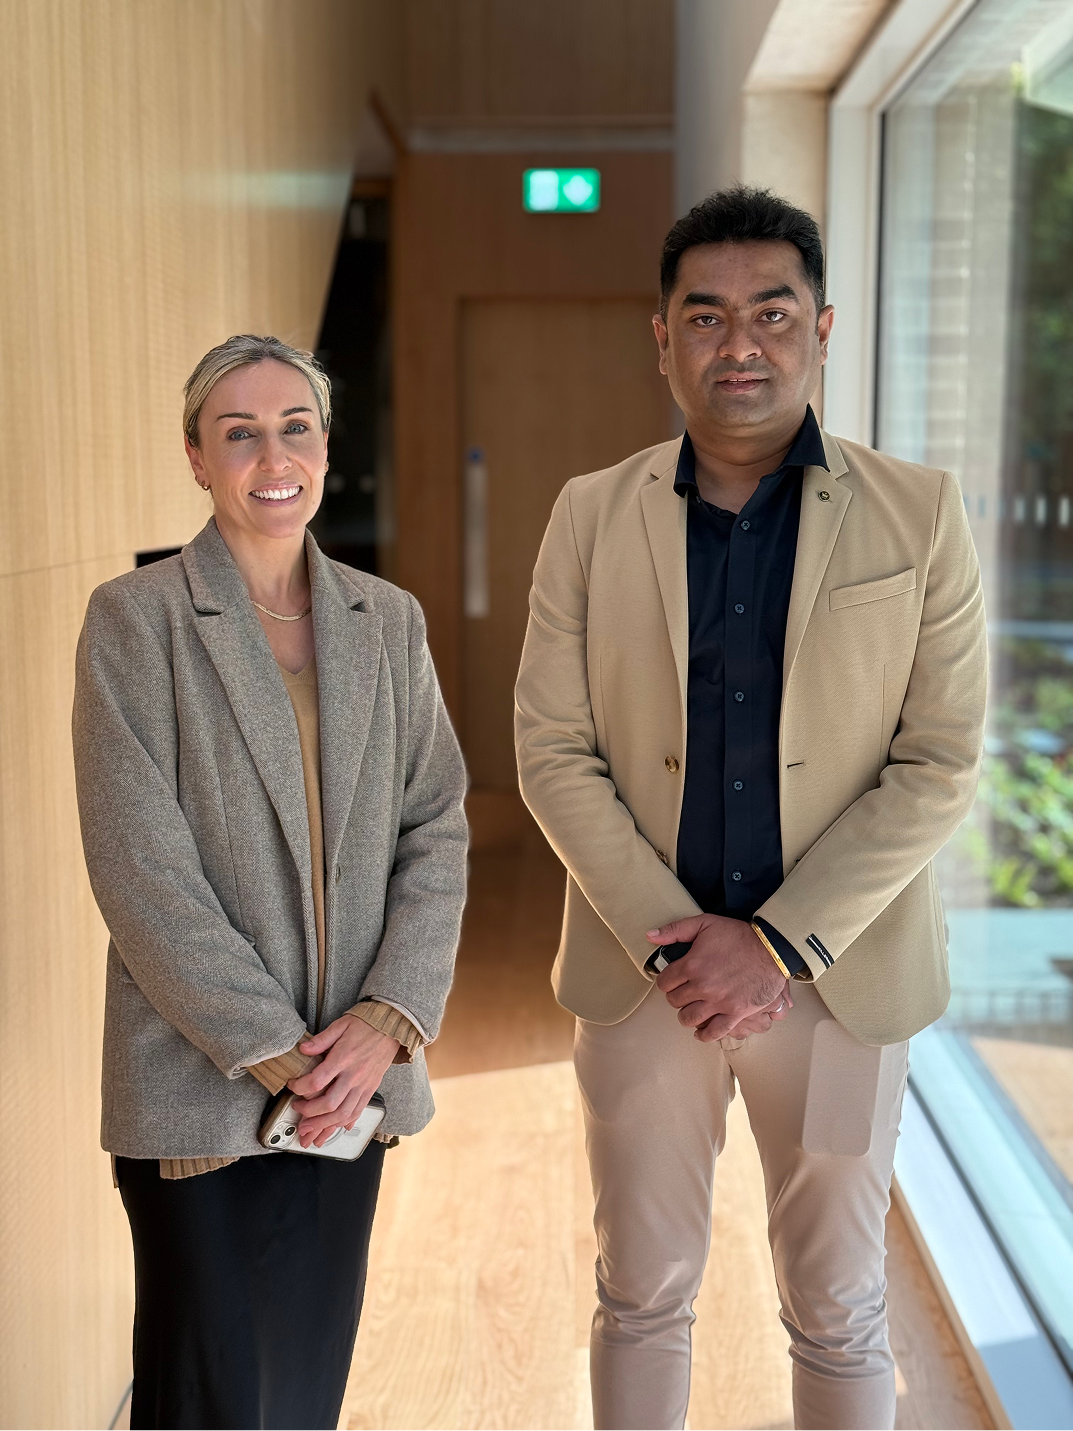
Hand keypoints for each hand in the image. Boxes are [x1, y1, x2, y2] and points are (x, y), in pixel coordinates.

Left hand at [287, 1015, 398, 1147]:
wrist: (393, 1027)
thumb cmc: (367, 1024)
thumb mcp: (341, 1025)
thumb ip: (321, 1039)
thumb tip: (303, 1049)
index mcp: (343, 1058)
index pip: (318, 1081)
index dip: (300, 1087)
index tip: (292, 1086)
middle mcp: (354, 1075)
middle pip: (330, 1104)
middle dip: (310, 1114)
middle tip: (298, 1112)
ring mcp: (364, 1085)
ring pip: (343, 1114)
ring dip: (325, 1126)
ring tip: (311, 1130)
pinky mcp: (370, 1089)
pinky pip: (358, 1111)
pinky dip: (345, 1122)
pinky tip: (336, 1128)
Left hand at [647, 913, 788, 1043]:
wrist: (771, 949)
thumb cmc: (739, 935)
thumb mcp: (705, 923)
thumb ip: (675, 930)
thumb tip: (650, 936)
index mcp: (692, 964)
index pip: (664, 982)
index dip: (666, 981)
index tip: (671, 980)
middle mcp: (702, 986)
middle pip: (675, 1001)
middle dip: (676, 996)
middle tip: (683, 992)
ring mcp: (719, 1002)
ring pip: (689, 1018)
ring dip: (686, 1015)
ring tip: (691, 1009)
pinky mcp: (735, 1013)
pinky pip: (713, 1032)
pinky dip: (703, 1034)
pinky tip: (700, 1030)